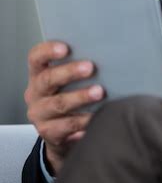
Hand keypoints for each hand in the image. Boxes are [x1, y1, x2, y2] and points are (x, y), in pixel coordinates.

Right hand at [24, 41, 103, 174]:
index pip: (36, 58)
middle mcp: (35, 93)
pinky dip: (83, 120)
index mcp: (38, 75)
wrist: (60, 134)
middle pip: (48, 79)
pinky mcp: (49, 133)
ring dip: (80, 96)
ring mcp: (40, 114)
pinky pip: (68, 126)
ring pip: (59, 104)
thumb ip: (77, 68)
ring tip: (99, 92)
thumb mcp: (66, 82)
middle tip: (90, 67)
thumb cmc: (67, 97)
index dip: (48, 51)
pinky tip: (96, 117)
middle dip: (70, 72)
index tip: (65, 48)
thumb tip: (105, 55)